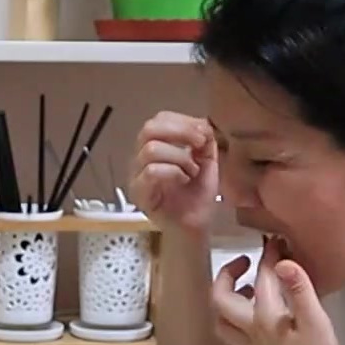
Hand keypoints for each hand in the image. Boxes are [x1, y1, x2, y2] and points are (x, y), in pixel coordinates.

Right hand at [130, 112, 218, 234]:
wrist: (195, 225)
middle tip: (199, 146)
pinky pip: (151, 171)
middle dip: (180, 132)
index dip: (183, 122)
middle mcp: (141, 156)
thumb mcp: (207, 160)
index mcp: (156, 145)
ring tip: (192, 172)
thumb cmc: (197, 194)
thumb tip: (202, 124)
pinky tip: (183, 181)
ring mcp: (136, 174)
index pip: (159, 119)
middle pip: (149, 129)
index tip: (203, 135)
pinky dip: (174, 172)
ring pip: (151, 149)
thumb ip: (204, 139)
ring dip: (180, 158)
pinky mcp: (138, 193)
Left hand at [211, 242, 343, 344]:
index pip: (262, 279)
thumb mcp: (316, 320)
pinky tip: (252, 317)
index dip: (269, 256)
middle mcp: (250, 329)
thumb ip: (300, 290)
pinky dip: (233, 321)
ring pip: (221, 320)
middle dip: (227, 275)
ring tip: (246, 287)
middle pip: (221, 299)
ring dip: (225, 300)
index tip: (277, 241)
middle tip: (246, 261)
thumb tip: (283, 262)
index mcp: (264, 317)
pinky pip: (233, 336)